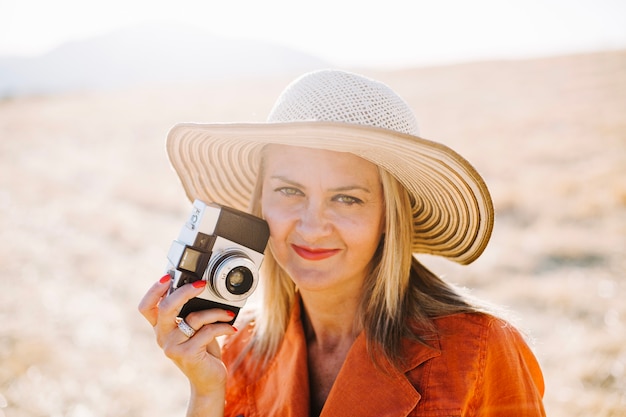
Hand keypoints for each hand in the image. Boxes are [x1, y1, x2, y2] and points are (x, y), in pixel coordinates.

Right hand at [138, 275, 237, 395]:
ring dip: (215, 312)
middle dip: (185, 291)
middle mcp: (162, 337)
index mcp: (161, 328)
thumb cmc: (203, 351)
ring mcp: (172, 347)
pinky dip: (223, 326)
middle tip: (202, 284)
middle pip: (166, 307)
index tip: (168, 276)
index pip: (146, 307)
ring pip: (194, 317)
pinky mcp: (187, 354)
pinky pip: (207, 331)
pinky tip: (231, 328)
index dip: (154, 290)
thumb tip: (201, 289)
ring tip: (227, 313)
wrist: (209, 381)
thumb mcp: (194, 329)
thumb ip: (191, 313)